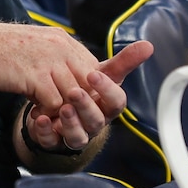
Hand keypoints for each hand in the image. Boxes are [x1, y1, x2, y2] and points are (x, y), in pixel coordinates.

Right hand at [0, 24, 108, 109]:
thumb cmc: (1, 50)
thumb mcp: (35, 46)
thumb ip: (56, 57)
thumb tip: (70, 77)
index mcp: (62, 39)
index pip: (93, 67)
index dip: (86, 87)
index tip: (71, 98)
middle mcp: (61, 47)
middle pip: (88, 82)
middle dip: (78, 100)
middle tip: (64, 110)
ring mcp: (50, 61)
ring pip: (74, 94)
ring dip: (62, 108)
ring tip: (46, 111)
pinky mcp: (36, 77)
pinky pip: (56, 102)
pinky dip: (47, 111)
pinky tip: (34, 110)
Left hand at [23, 40, 152, 151]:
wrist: (56, 107)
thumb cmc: (85, 90)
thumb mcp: (102, 74)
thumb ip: (122, 62)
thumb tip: (148, 45)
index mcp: (107, 106)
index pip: (116, 102)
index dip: (107, 90)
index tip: (94, 75)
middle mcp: (94, 123)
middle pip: (97, 120)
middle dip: (86, 106)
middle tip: (74, 92)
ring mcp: (75, 134)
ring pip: (78, 135)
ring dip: (70, 122)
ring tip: (62, 108)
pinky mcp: (54, 142)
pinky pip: (52, 141)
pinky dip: (46, 131)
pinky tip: (40, 118)